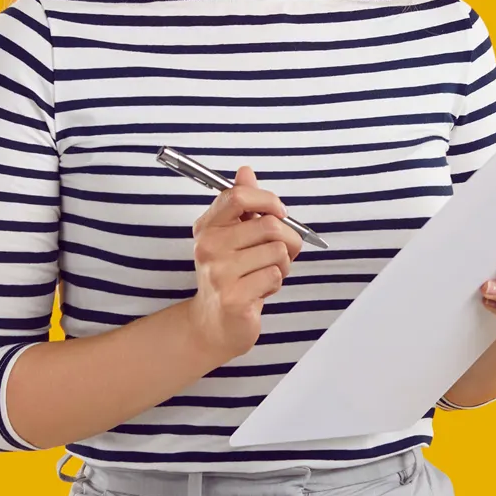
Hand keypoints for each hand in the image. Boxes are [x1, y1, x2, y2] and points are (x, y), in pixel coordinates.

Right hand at [186, 166, 303, 360]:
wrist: (213, 324)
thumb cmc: (230, 276)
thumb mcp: (232, 236)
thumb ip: (241, 204)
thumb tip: (246, 172)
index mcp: (207, 227)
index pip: (238, 196)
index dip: (267, 200)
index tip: (279, 213)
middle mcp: (208, 247)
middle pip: (269, 225)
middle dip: (287, 240)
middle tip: (280, 253)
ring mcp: (219, 273)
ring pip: (278, 252)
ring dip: (282, 265)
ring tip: (265, 274)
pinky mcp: (233, 297)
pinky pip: (275, 275)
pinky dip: (276, 283)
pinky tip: (260, 290)